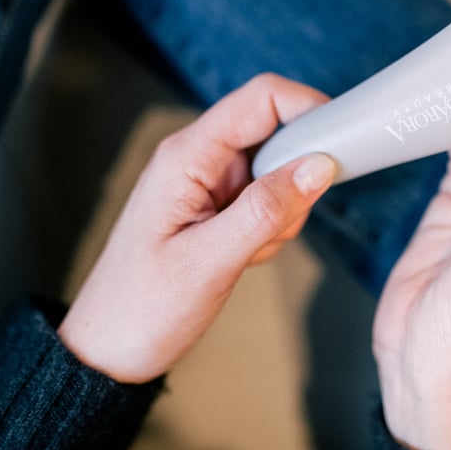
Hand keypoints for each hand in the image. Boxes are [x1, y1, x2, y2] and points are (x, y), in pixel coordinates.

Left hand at [58, 74, 335, 383]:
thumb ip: (267, 210)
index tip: (341, 142)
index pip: (261, 98)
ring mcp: (208, 182)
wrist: (109, 351)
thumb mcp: (210, 263)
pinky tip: (244, 257)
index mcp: (187, 156)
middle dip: (296, 177)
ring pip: (277, 169)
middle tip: (278, 226)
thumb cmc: (141, 308)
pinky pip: (266, 199)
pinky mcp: (217, 206)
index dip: (308, 106)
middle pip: (276, 131)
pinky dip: (271, 227)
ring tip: (248, 251)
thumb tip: (320, 166)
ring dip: (281, 211)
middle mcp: (197, 158)